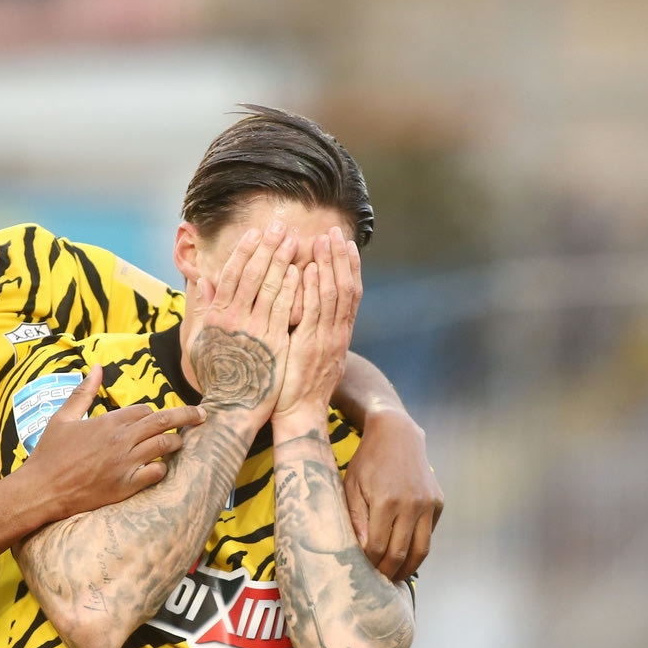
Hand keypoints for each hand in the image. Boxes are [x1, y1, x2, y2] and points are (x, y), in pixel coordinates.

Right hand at [23, 368, 206, 519]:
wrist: (41, 490)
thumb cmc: (49, 453)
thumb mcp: (63, 417)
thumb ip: (84, 391)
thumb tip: (97, 367)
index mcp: (108, 422)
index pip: (145, 410)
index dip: (152, 413)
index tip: (157, 417)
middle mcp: (121, 440)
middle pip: (163, 423)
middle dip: (187, 416)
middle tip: (202, 415)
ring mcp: (126, 464)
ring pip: (164, 446)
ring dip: (175, 443)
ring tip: (180, 443)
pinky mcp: (126, 486)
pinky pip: (156, 473)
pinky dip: (162, 468)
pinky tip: (160, 467)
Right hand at [188, 221, 299, 423]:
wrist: (232, 407)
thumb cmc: (216, 375)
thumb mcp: (199, 342)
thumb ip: (202, 311)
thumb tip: (203, 282)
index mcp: (216, 316)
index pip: (231, 275)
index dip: (244, 252)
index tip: (255, 234)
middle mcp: (235, 319)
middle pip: (253, 275)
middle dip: (267, 247)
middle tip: (280, 226)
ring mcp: (256, 330)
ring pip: (271, 287)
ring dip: (283, 260)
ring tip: (294, 241)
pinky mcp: (274, 342)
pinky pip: (285, 309)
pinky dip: (292, 288)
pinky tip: (301, 271)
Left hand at [274, 226, 361, 423]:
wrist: (298, 415)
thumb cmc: (297, 386)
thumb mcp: (311, 355)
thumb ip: (313, 330)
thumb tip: (309, 309)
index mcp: (338, 334)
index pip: (349, 293)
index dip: (348, 267)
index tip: (344, 244)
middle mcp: (337, 334)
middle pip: (345, 288)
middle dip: (340, 258)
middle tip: (334, 231)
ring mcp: (326, 339)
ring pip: (333, 295)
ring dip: (328, 265)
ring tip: (323, 240)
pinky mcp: (310, 346)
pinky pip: (314, 312)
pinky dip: (313, 289)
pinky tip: (308, 269)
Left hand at [344, 409, 443, 580]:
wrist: (397, 434)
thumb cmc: (367, 461)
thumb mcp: (352, 486)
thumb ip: (356, 519)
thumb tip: (361, 551)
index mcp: (386, 501)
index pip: (377, 546)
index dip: (369, 563)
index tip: (362, 571)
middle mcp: (411, 505)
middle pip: (401, 553)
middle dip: (388, 571)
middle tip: (378, 583)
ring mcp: (428, 504)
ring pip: (422, 550)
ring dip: (408, 569)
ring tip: (395, 577)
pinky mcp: (439, 503)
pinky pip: (429, 534)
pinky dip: (418, 548)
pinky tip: (406, 556)